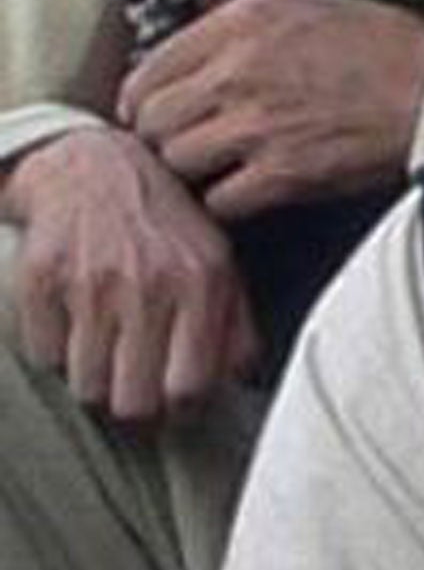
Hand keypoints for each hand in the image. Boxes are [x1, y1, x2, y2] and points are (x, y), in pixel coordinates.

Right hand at [2, 128, 257, 417]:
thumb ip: (236, 325)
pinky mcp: (39, 277)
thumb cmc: (164, 224)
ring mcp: (89, 281)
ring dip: (94, 378)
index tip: (173, 398)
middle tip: (134, 382)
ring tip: (106, 348)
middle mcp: (148, 283)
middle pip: (132, 401)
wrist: (94, 163)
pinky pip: (44, 354)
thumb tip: (239, 381)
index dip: (180, 406)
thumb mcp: (218, 262)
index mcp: (201, 283)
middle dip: (133, 402)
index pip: (188, 387)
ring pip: (86, 385)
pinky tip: (74, 319)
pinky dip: (56, 348)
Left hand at [117, 0, 423, 220]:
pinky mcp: (286, 174)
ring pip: (179, 162)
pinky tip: (248, 190)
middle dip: (166, 135)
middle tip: (186, 142)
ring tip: (217, 168)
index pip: (151, 68)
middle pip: (154, 120)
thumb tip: (233, 1)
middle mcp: (241, 71)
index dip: (146, 97)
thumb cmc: (393, 48)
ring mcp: (260, 125)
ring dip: (195, 171)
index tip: (157, 110)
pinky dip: (228, 203)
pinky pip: (221, 202)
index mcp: (245, 22)